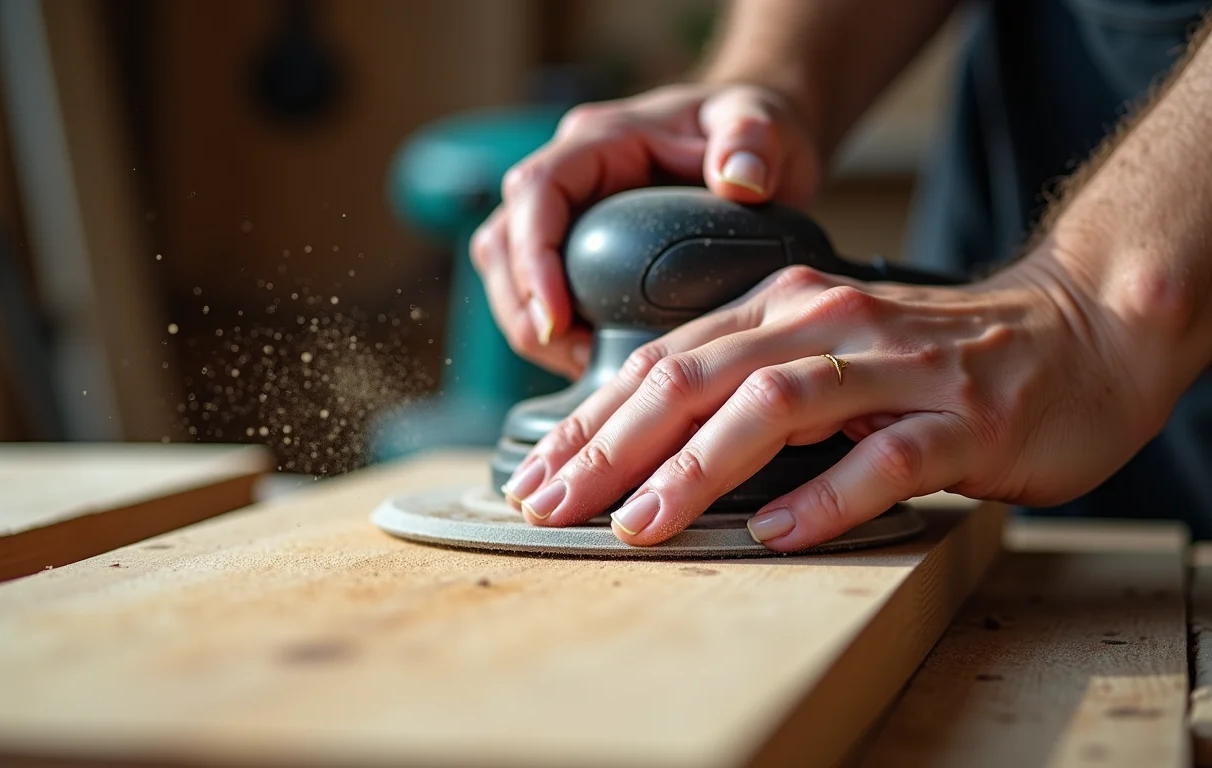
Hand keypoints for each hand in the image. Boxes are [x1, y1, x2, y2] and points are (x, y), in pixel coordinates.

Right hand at [469, 83, 822, 378]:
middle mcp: (569, 175)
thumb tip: (739, 180)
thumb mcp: (762, 123)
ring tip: (584, 368)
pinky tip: (595, 365)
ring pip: (506, 273)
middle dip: (521, 307)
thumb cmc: (753, 132)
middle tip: (573, 357)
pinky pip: (535, 294)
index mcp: (599, 141)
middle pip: (502, 240)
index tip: (556, 318)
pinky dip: (553, 334)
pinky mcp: (573, 251)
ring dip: (528, 326)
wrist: (754, 149)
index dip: (533, 257)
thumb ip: (752, 141)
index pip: (536, 191)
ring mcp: (566, 215)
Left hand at [499, 248, 1158, 551]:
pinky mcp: (962, 419)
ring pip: (775, 407)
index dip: (593, 420)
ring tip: (640, 523)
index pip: (664, 361)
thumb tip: (646, 445)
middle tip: (551, 502)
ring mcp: (896, 368)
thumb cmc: (934, 357)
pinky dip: (825, 498)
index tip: (537, 472)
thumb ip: (748, 381)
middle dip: (612, 445)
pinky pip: (884, 460)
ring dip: (697, 469)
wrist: (1074, 333)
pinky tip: (775, 533)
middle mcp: (828, 324)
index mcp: (783, 308)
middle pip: (698, 378)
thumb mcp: (825, 352)